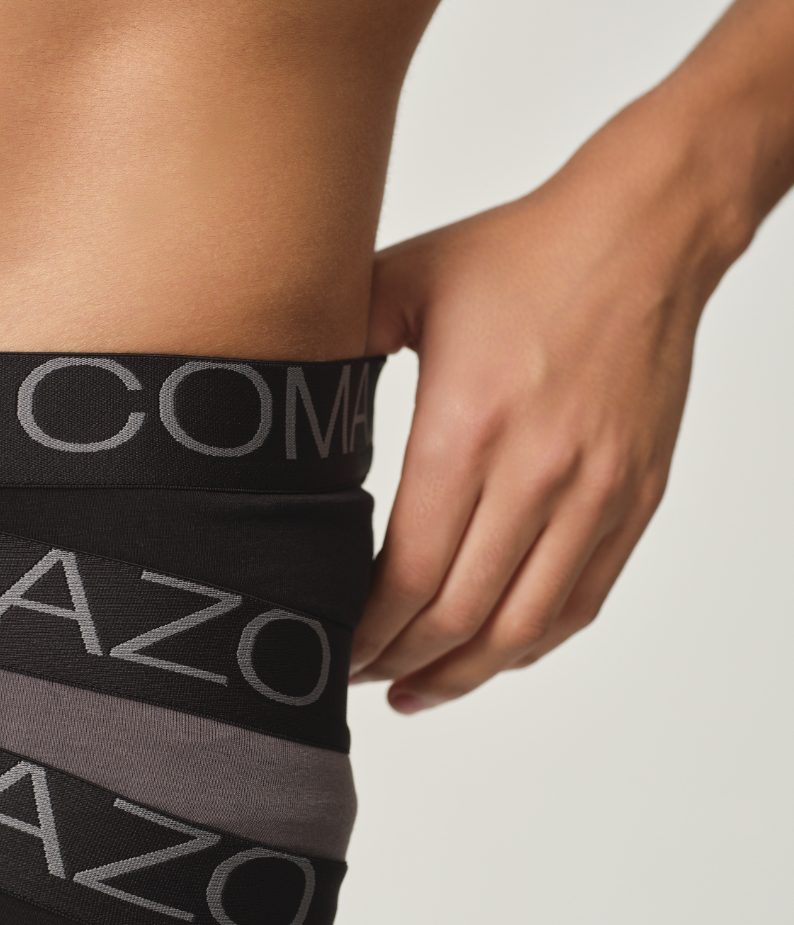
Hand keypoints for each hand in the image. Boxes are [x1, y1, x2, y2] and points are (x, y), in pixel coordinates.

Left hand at [351, 94, 744, 711]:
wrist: (645, 234)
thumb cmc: (524, 255)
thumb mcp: (406, 283)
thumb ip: (336, 343)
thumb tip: (279, 394)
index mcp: (466, 428)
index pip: (406, 573)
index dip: (365, 631)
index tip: (332, 648)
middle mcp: (536, 473)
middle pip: (457, 614)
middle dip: (397, 661)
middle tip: (357, 676)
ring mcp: (594, 493)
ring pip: (523, 627)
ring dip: (462, 673)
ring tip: (415, 690)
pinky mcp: (633, 498)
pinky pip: (580, 601)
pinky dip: (530, 644)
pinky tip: (491, 654)